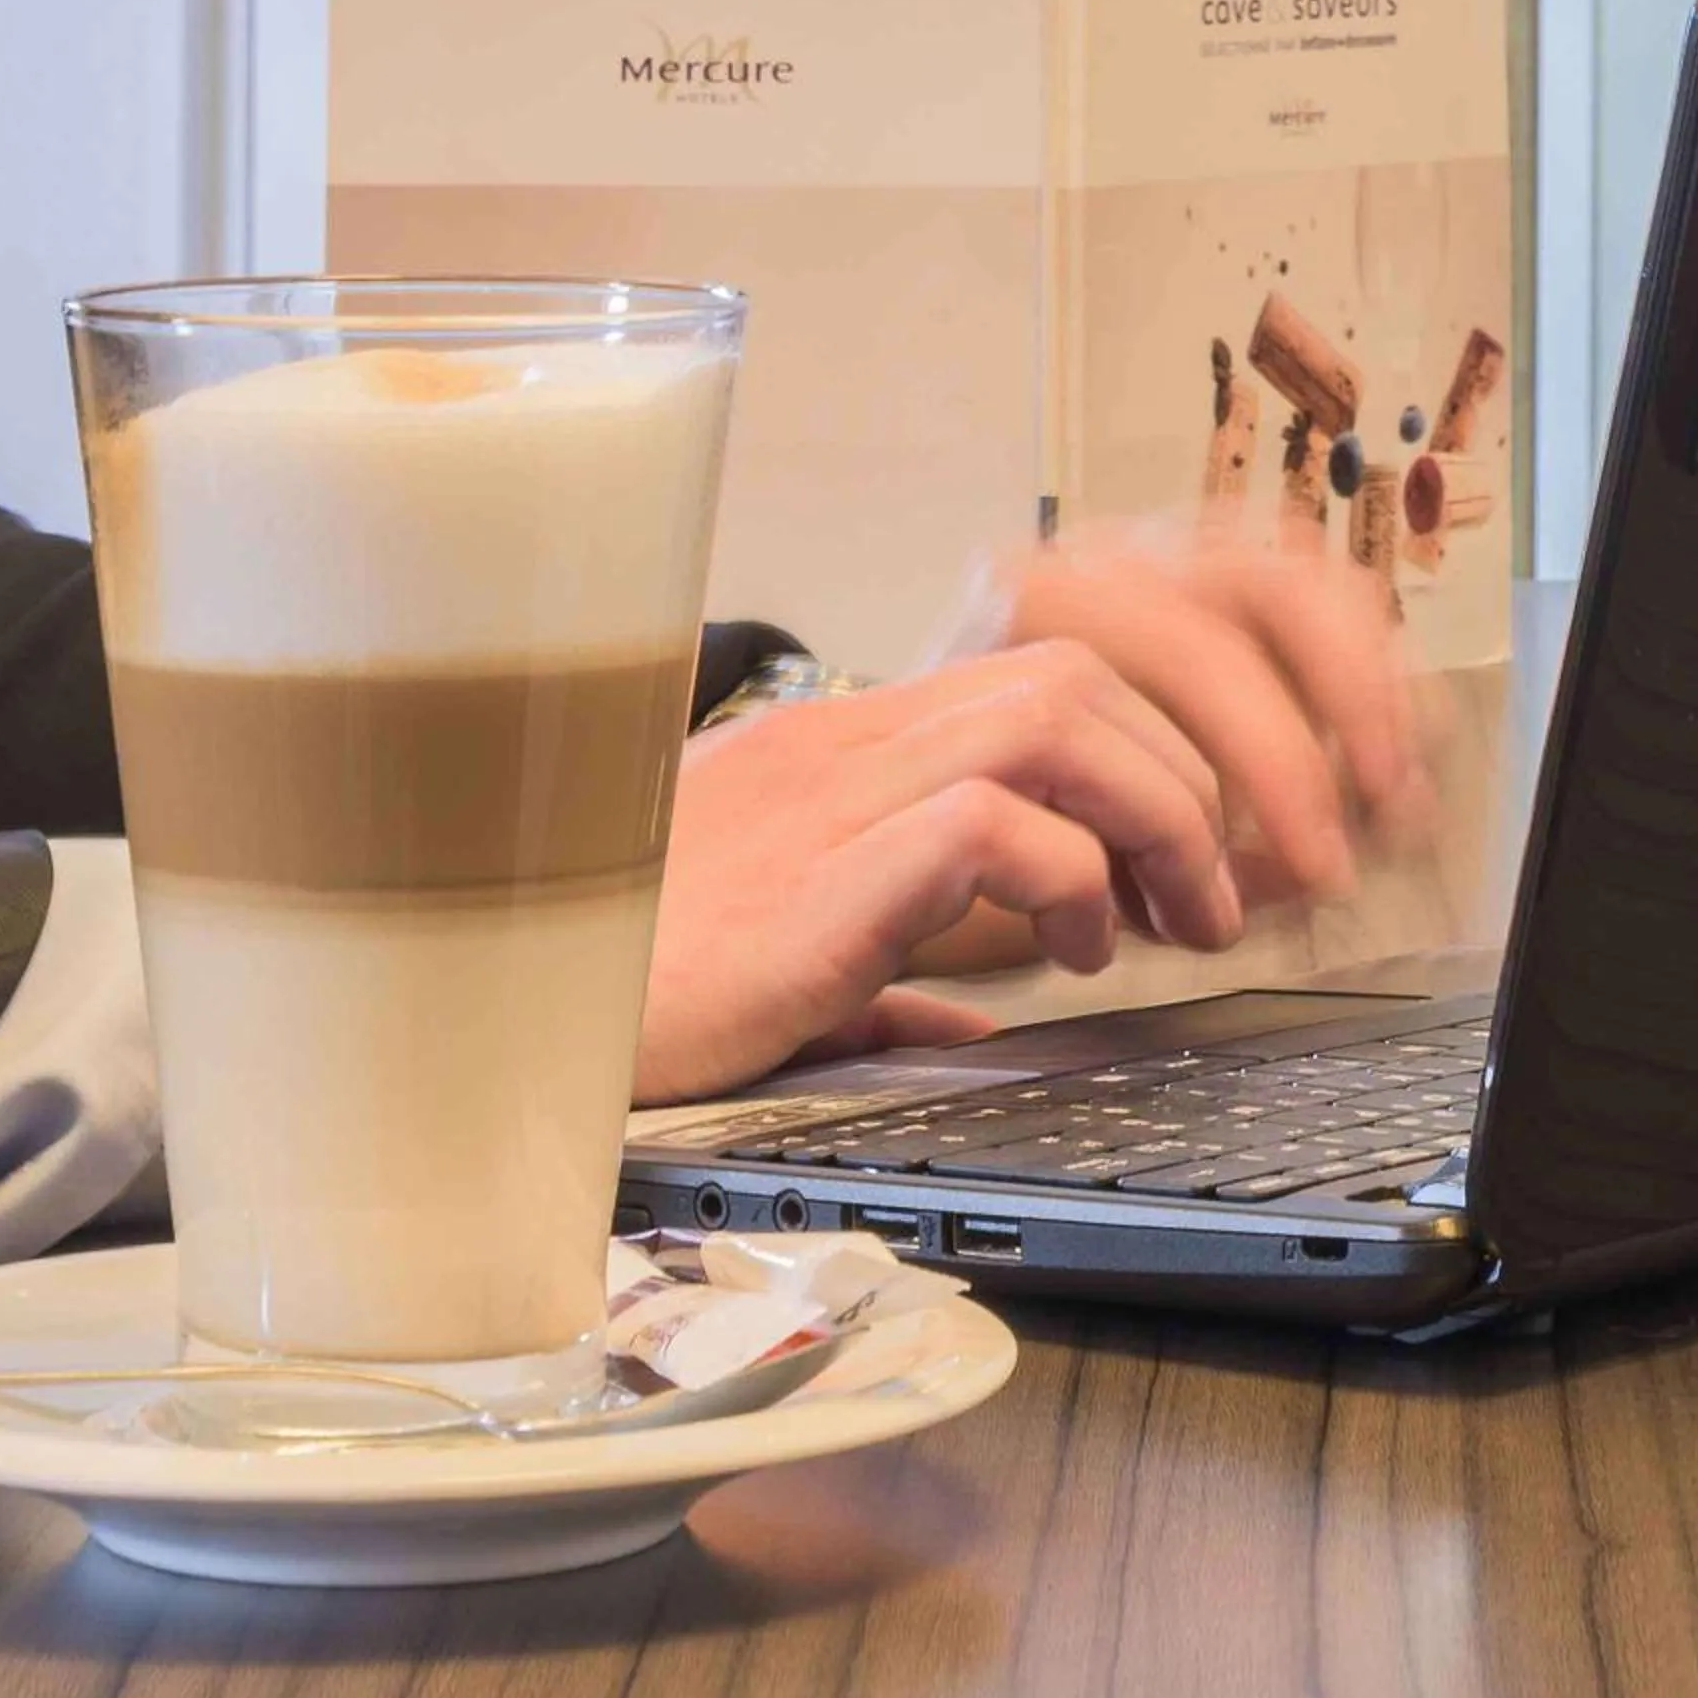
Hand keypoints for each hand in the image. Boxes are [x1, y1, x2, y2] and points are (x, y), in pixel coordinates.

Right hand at [634, 535, 1429, 1101]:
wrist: (484, 1027)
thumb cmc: (629, 994)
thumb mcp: (789, 962)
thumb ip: (890, 964)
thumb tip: (965, 1010)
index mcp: (844, 749)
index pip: (1042, 672)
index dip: (1152, 748)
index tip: (1186, 858)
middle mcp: (847, 743)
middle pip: (1081, 669)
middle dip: (1189, 772)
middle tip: (1213, 896)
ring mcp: (828, 797)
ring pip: (1058, 716)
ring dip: (1156, 815)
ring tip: (1174, 917)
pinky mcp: (815, 876)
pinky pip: (989, 824)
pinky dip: (1068, 879)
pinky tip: (1071, 954)